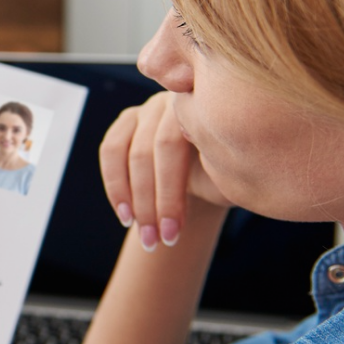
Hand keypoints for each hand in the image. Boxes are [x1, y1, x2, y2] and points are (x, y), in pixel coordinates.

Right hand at [98, 91, 229, 249]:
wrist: (212, 170)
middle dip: (151, 204)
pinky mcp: (127, 122)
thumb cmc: (227, 175)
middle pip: (148, 152)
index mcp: (200, 107)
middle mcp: (170, 101)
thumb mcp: (233, 176)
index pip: (173, 146)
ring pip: (126, 153)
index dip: (170, 192)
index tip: (174, 232)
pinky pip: (110, 152)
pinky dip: (115, 187)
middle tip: (158, 242)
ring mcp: (146, 109)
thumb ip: (223, 169)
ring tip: (145, 237)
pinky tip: (126, 216)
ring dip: (131, 200)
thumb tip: (212, 171)